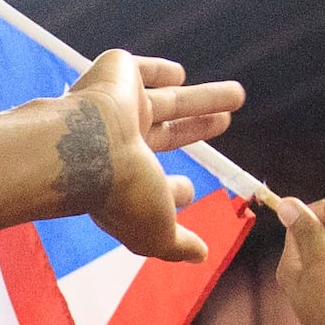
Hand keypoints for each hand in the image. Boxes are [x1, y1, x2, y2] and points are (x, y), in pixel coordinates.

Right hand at [60, 51, 246, 262]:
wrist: (85, 148)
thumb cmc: (120, 195)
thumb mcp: (157, 232)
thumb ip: (179, 245)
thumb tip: (201, 255)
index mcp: (124, 179)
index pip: (154, 182)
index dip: (174, 189)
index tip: (188, 191)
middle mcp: (120, 142)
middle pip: (170, 133)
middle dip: (198, 128)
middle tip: (227, 122)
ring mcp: (118, 108)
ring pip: (169, 101)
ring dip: (205, 99)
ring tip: (240, 95)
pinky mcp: (116, 75)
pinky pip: (140, 70)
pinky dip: (159, 70)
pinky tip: (180, 73)